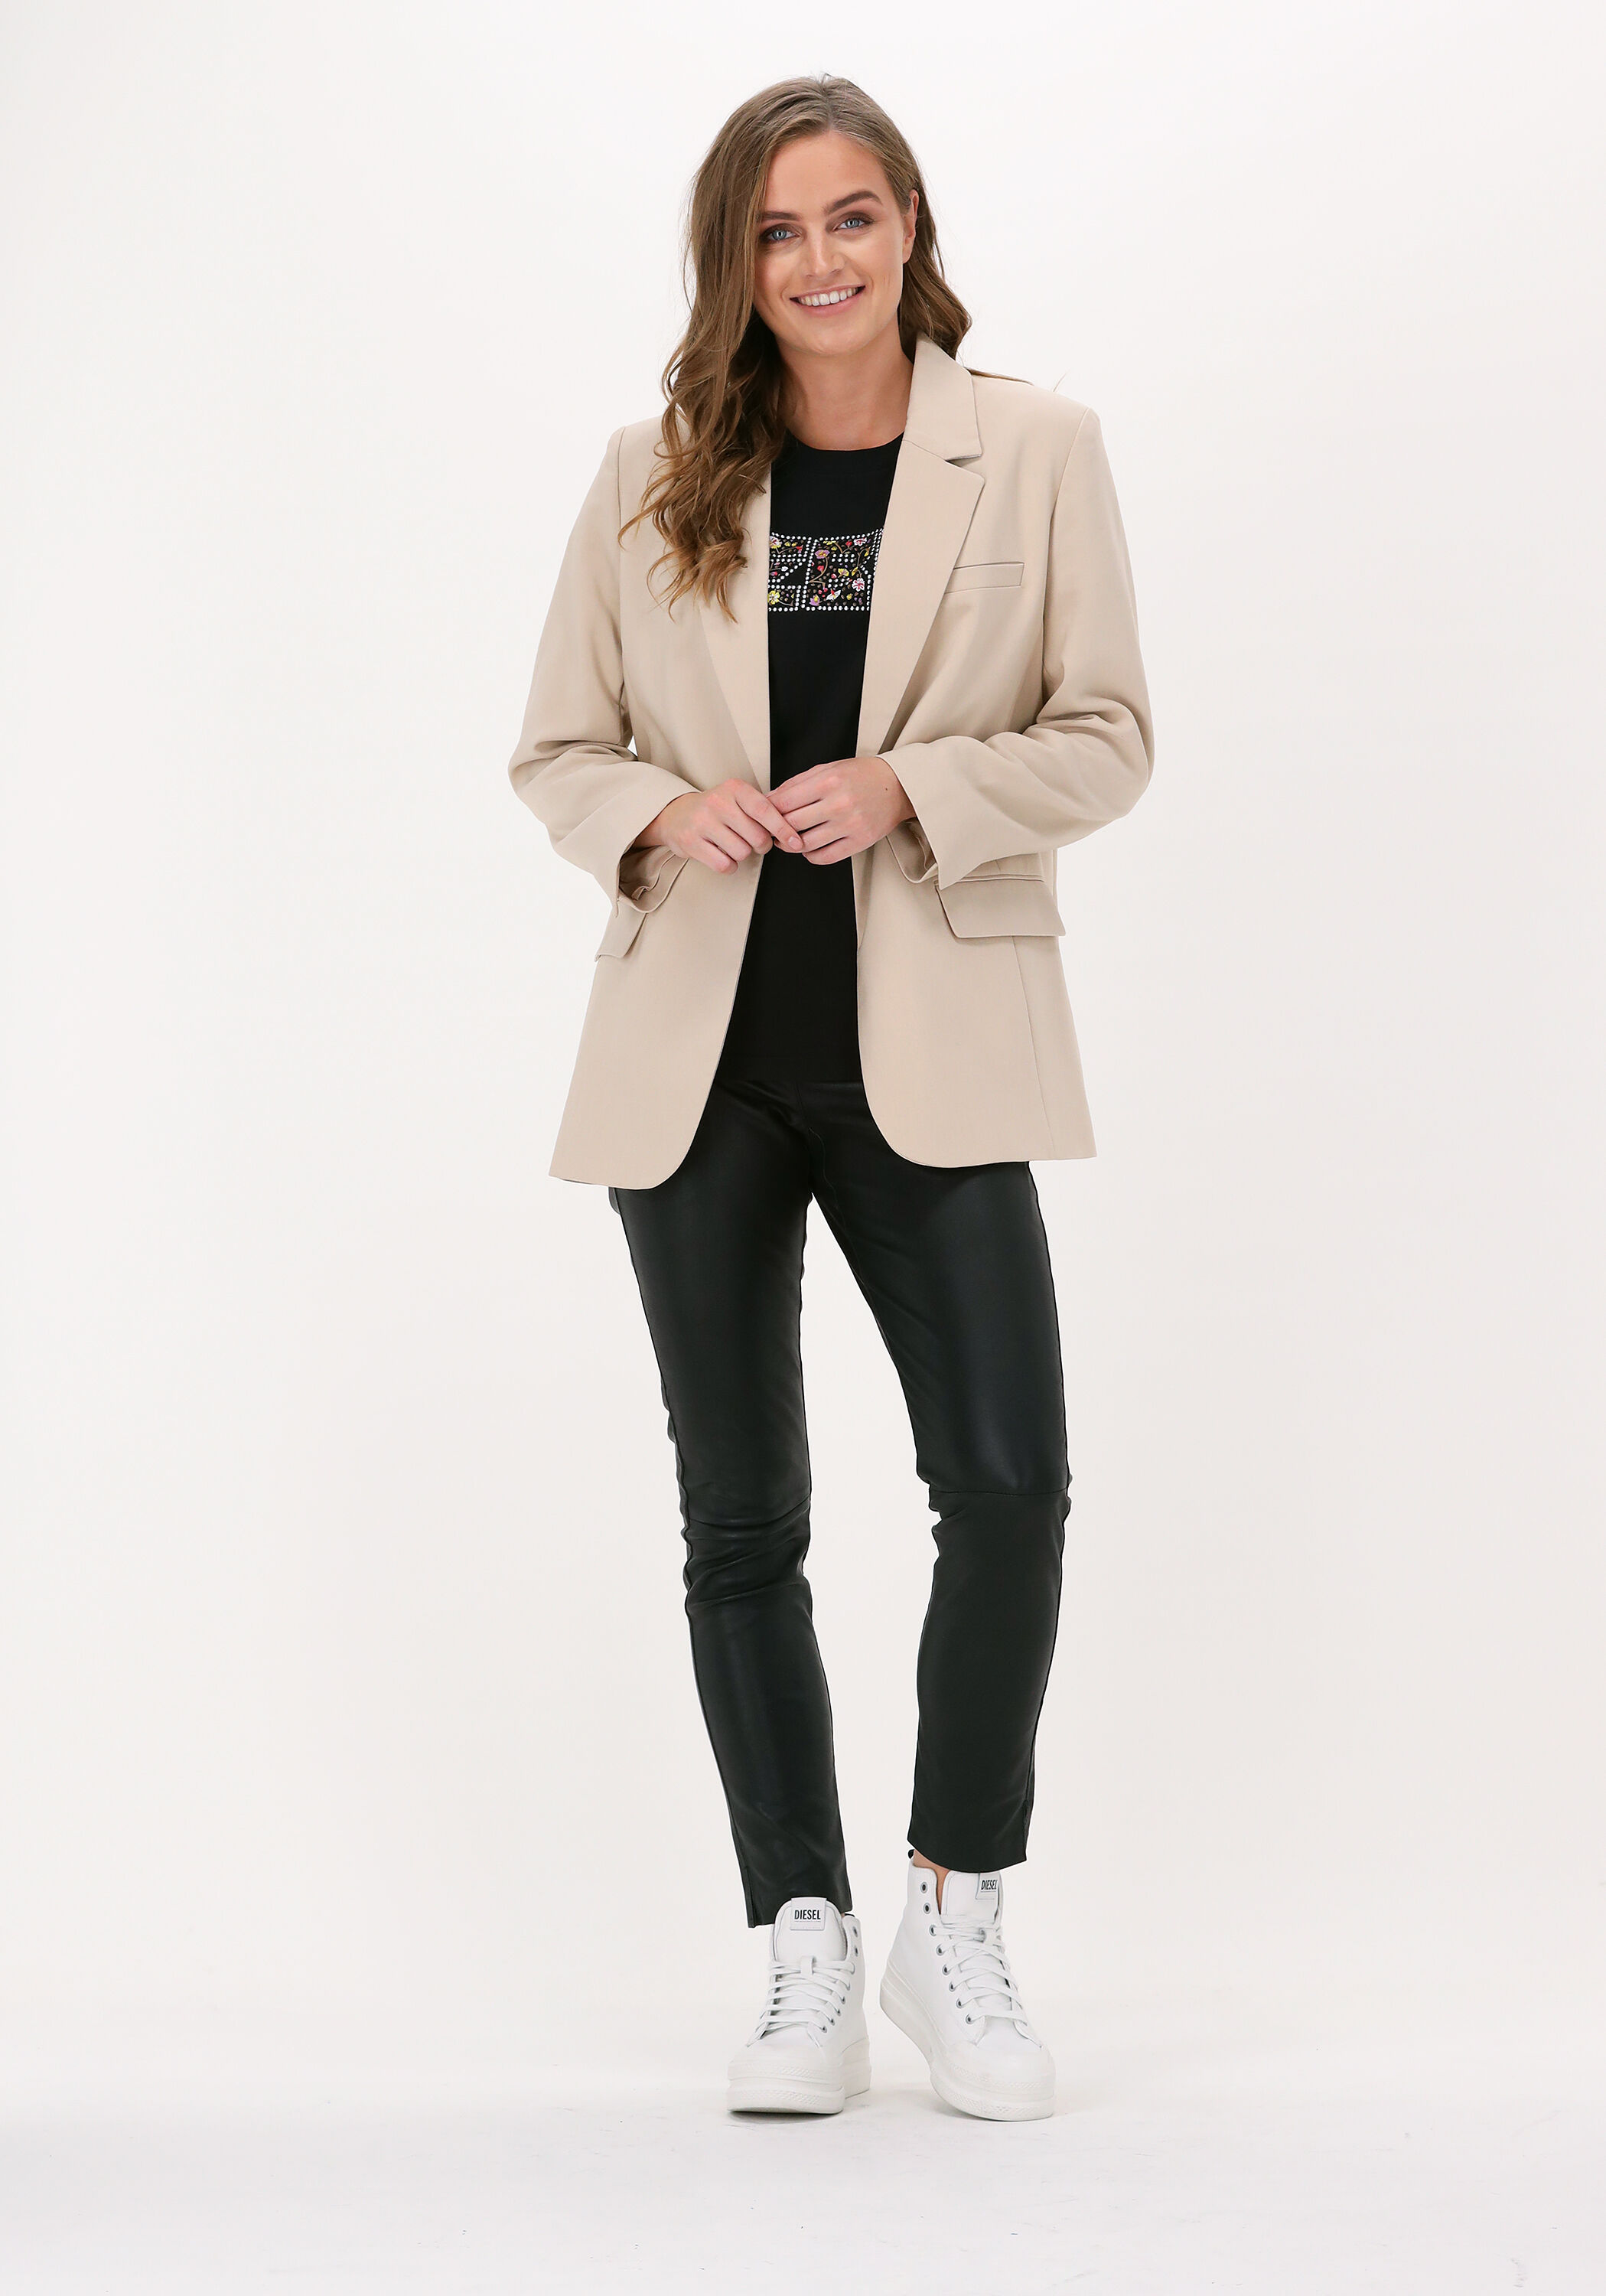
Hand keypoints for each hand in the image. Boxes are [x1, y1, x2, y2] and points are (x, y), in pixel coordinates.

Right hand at [637, 778, 805, 872]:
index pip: (765, 810)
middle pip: (757, 837)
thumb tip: (793, 831)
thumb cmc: (716, 810)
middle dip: (761, 845)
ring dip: (742, 854)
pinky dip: (729, 865)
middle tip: (753, 841)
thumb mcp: (738, 799)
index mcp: (734, 788)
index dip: (784, 828)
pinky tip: (722, 855)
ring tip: (731, 844)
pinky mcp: (691, 842)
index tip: (796, 842)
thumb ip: (763, 809)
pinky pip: (725, 865)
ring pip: (742, 852)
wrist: (676, 815)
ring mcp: (702, 822)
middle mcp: (717, 802)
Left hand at [771, 755, 914, 864]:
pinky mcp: (859, 841)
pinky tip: (809, 848)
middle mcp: (838, 804)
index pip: (784, 802)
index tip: (764, 814)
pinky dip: (811, 856)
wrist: (897, 786)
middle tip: (772, 829)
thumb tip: (770, 798)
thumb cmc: (861, 775)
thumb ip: (798, 783)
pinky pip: (825, 857)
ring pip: (805, 844)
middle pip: (791, 824)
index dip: (768, 810)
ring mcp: (849, 825)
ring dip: (791, 845)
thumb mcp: (828, 768)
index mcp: (828, 781)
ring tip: (789, 839)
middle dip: (776, 828)